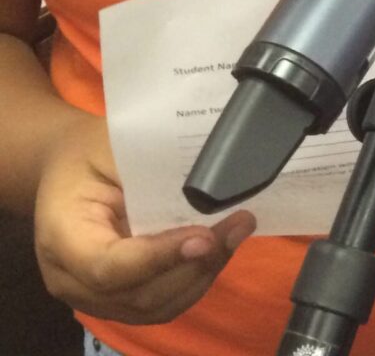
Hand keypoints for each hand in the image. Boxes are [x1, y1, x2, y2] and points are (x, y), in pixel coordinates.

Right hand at [33, 112, 255, 323]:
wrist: (67, 169)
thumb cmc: (89, 151)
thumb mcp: (112, 143)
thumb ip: (150, 167)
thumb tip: (209, 178)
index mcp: (61, 234)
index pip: (108, 266)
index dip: (160, 257)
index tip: (205, 237)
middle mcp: (69, 277)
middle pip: (137, 294)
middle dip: (194, 265)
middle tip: (239, 226)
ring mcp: (90, 295)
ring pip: (153, 306)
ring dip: (201, 274)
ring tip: (236, 234)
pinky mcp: (114, 298)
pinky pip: (158, 303)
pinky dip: (193, 280)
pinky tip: (218, 249)